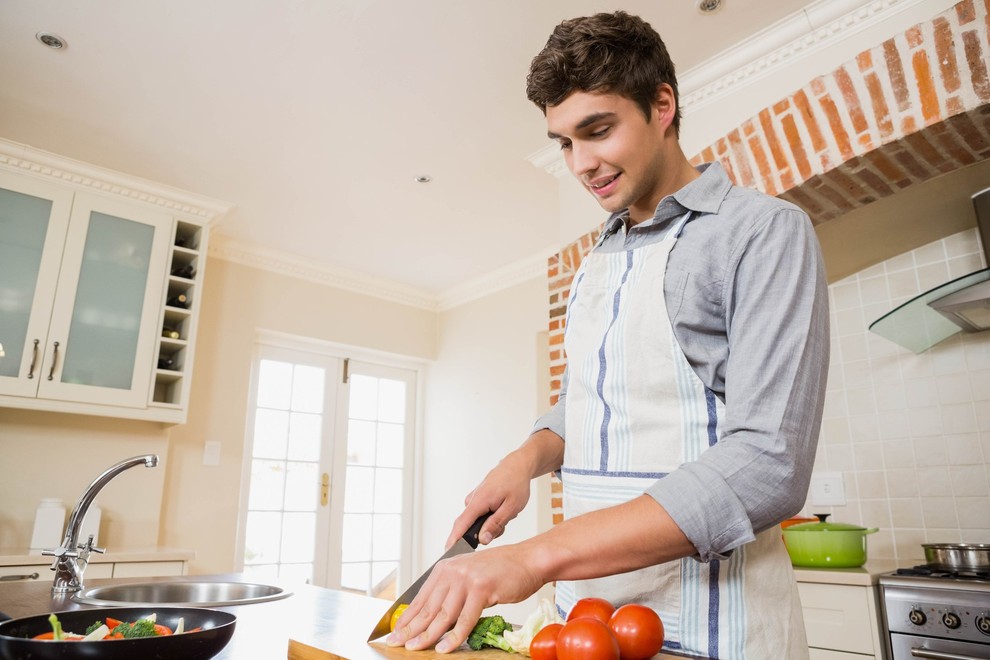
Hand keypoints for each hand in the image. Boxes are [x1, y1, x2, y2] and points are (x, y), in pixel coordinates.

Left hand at [386, 544, 542, 651]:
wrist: (527, 560)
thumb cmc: (502, 571)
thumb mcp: (469, 578)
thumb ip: (452, 594)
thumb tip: (433, 620)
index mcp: (445, 568)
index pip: (421, 598)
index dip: (407, 618)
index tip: (395, 633)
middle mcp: (452, 571)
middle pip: (428, 608)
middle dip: (411, 629)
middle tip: (397, 644)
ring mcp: (466, 579)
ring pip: (443, 615)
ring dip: (428, 635)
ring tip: (416, 649)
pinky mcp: (482, 588)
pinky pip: (465, 619)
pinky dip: (454, 637)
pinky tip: (445, 648)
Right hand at [445, 430, 563, 548]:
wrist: (516, 466)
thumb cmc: (516, 484)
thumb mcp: (511, 508)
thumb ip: (496, 524)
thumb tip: (482, 540)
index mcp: (479, 501)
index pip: (462, 524)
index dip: (454, 539)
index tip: (448, 552)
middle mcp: (472, 500)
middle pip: (469, 526)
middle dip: (484, 532)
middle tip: (503, 524)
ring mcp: (474, 500)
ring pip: (478, 523)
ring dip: (491, 524)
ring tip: (505, 513)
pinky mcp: (477, 500)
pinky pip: (480, 516)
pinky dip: (490, 517)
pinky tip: (501, 509)